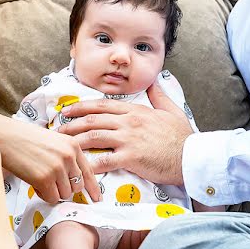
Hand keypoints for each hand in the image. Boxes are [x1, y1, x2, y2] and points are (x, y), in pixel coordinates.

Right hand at [0, 112, 101, 203]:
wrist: (5, 137)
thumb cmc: (24, 138)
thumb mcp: (53, 141)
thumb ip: (66, 156)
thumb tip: (73, 179)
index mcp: (73, 145)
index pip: (88, 171)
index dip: (93, 188)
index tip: (96, 198)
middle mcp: (68, 156)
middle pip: (77, 186)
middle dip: (65, 188)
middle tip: (50, 182)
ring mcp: (57, 168)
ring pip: (65, 194)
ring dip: (53, 192)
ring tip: (39, 179)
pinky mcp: (44, 179)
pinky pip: (52, 198)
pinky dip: (43, 195)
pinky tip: (34, 183)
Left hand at [57, 84, 192, 184]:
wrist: (192, 157)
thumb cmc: (183, 137)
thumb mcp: (171, 110)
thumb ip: (158, 95)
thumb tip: (153, 81)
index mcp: (135, 110)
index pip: (102, 105)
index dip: (82, 106)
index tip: (68, 110)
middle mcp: (129, 122)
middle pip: (93, 119)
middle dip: (71, 123)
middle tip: (57, 129)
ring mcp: (128, 139)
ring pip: (93, 136)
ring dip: (74, 140)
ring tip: (62, 146)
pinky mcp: (130, 158)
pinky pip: (103, 160)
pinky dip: (88, 164)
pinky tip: (77, 167)